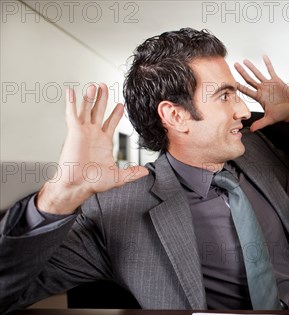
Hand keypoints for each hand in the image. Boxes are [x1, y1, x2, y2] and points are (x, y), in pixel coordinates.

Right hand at [36, 84, 148, 213]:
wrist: (79, 185)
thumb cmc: (93, 182)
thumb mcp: (118, 177)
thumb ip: (132, 173)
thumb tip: (145, 172)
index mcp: (103, 142)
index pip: (111, 122)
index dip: (116, 113)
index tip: (121, 104)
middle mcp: (93, 134)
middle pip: (99, 111)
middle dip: (103, 99)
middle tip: (105, 86)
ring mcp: (83, 132)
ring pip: (87, 109)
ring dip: (90, 97)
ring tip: (95, 85)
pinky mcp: (74, 132)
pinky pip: (72, 114)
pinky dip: (72, 102)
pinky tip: (71, 91)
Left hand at [234, 55, 288, 131]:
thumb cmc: (280, 115)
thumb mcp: (270, 119)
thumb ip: (260, 124)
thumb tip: (251, 130)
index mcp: (259, 97)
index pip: (246, 90)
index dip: (239, 86)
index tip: (231, 81)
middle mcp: (262, 89)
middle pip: (249, 79)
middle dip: (242, 72)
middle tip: (234, 65)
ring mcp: (269, 84)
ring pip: (258, 74)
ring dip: (251, 67)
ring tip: (244, 60)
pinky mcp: (277, 81)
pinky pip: (271, 70)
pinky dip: (268, 64)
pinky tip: (264, 56)